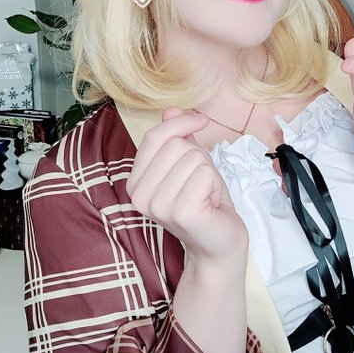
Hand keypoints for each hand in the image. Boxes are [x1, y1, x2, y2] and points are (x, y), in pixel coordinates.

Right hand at [126, 107, 247, 263]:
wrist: (219, 242)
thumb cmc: (204, 202)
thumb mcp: (189, 163)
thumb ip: (176, 138)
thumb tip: (170, 110)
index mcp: (135, 182)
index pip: (155, 136)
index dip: (182, 122)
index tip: (202, 121)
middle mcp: (139, 195)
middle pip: (177, 145)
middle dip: (199, 158)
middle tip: (201, 184)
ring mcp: (158, 205)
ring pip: (194, 158)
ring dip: (208, 174)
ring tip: (204, 196)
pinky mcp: (181, 212)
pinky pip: (205, 174)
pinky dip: (215, 185)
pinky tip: (210, 204)